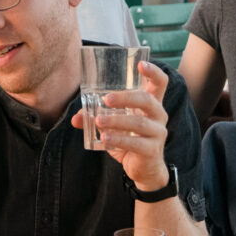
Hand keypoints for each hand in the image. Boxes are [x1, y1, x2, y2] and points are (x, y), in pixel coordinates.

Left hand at [71, 61, 170, 190]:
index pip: (160, 83)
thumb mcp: (115, 127)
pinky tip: (104, 138)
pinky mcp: (152, 149)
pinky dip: (119, 139)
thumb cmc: (131, 141)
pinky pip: (135, 142)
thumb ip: (97, 118)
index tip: (141, 64)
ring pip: (139, 121)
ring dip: (117, 120)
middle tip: (107, 99)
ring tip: (98, 121)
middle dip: (126, 97)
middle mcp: (158, 115)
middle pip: (147, 100)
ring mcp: (157, 132)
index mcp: (152, 104)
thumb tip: (76, 117)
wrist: (144, 170)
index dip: (153, 72)